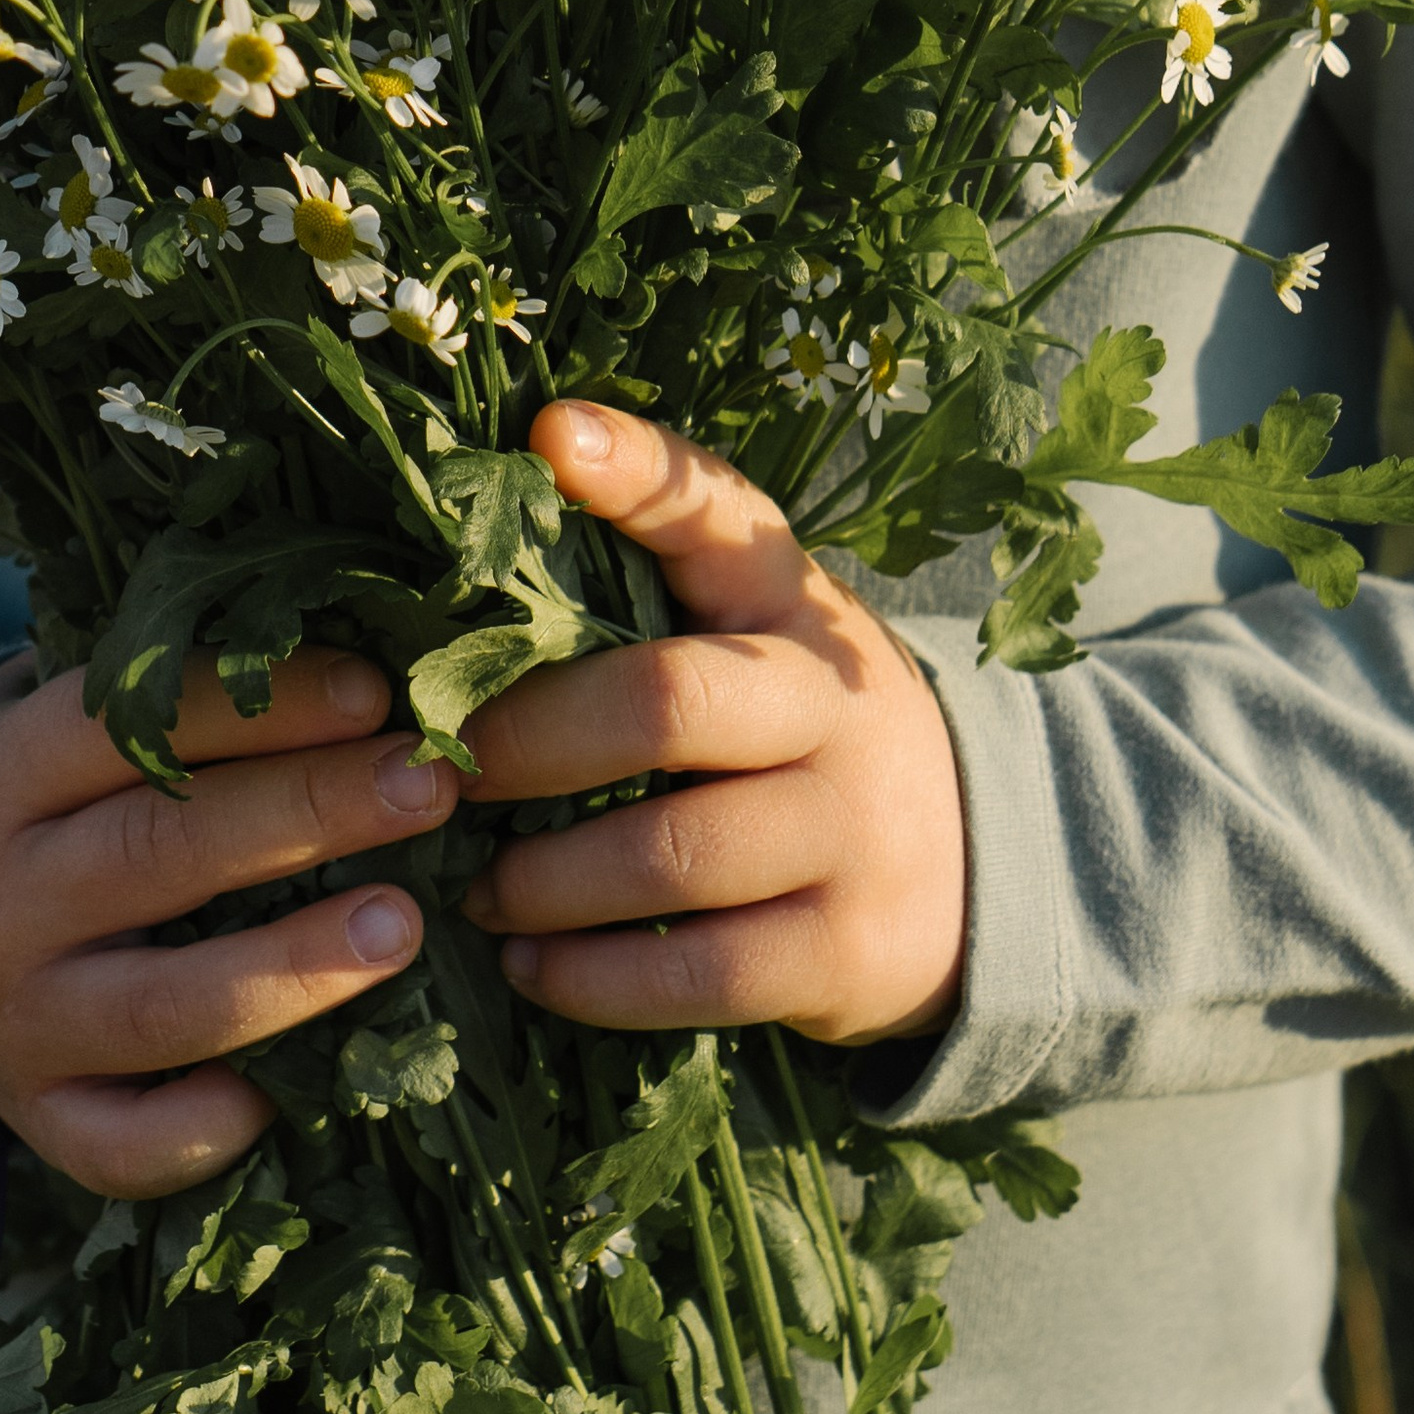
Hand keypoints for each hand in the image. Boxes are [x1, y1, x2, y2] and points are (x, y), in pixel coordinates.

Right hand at [0, 645, 459, 1194]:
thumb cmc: (27, 795)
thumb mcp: (42, 717)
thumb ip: (149, 689)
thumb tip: (337, 656)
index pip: (125, 727)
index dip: (253, 706)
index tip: (371, 692)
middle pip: (160, 855)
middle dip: (307, 814)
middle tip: (426, 787)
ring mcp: (11, 1023)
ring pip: (164, 1008)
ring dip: (291, 969)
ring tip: (405, 924)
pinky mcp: (35, 1117)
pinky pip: (124, 1145)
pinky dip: (205, 1129)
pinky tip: (287, 1095)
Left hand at [459, 404, 965, 1045]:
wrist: (971, 868)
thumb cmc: (796, 729)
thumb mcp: (753, 634)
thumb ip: (642, 590)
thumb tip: (465, 562)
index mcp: (792, 600)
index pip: (720, 513)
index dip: (637, 470)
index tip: (549, 436)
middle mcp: (833, 702)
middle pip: (663, 704)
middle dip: (529, 740)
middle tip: (442, 768)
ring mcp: (851, 832)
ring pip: (667, 856)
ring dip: (543, 879)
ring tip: (476, 885)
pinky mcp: (847, 953)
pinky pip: (694, 975)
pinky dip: (590, 978)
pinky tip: (529, 964)